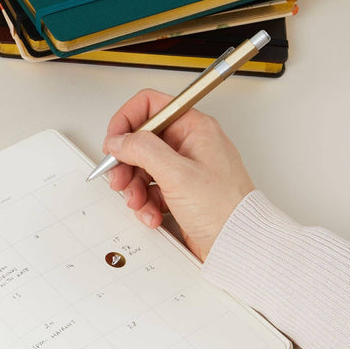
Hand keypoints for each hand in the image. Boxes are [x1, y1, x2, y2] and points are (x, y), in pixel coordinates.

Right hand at [102, 89, 254, 260]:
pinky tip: (153, 213)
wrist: (235, 242)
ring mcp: (183, 169)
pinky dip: (145, 203)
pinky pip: (150, 190)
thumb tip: (118, 140)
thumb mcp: (177, 174)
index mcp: (194, 128)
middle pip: (141, 141)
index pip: (151, 106)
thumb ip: (143, 150)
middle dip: (126, 163)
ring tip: (140, 203)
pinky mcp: (178, 191)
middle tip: (119, 180)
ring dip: (134, 188)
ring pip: (142, 168)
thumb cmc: (223, 208)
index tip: (113, 142)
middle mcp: (188, 144)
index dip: (126, 121)